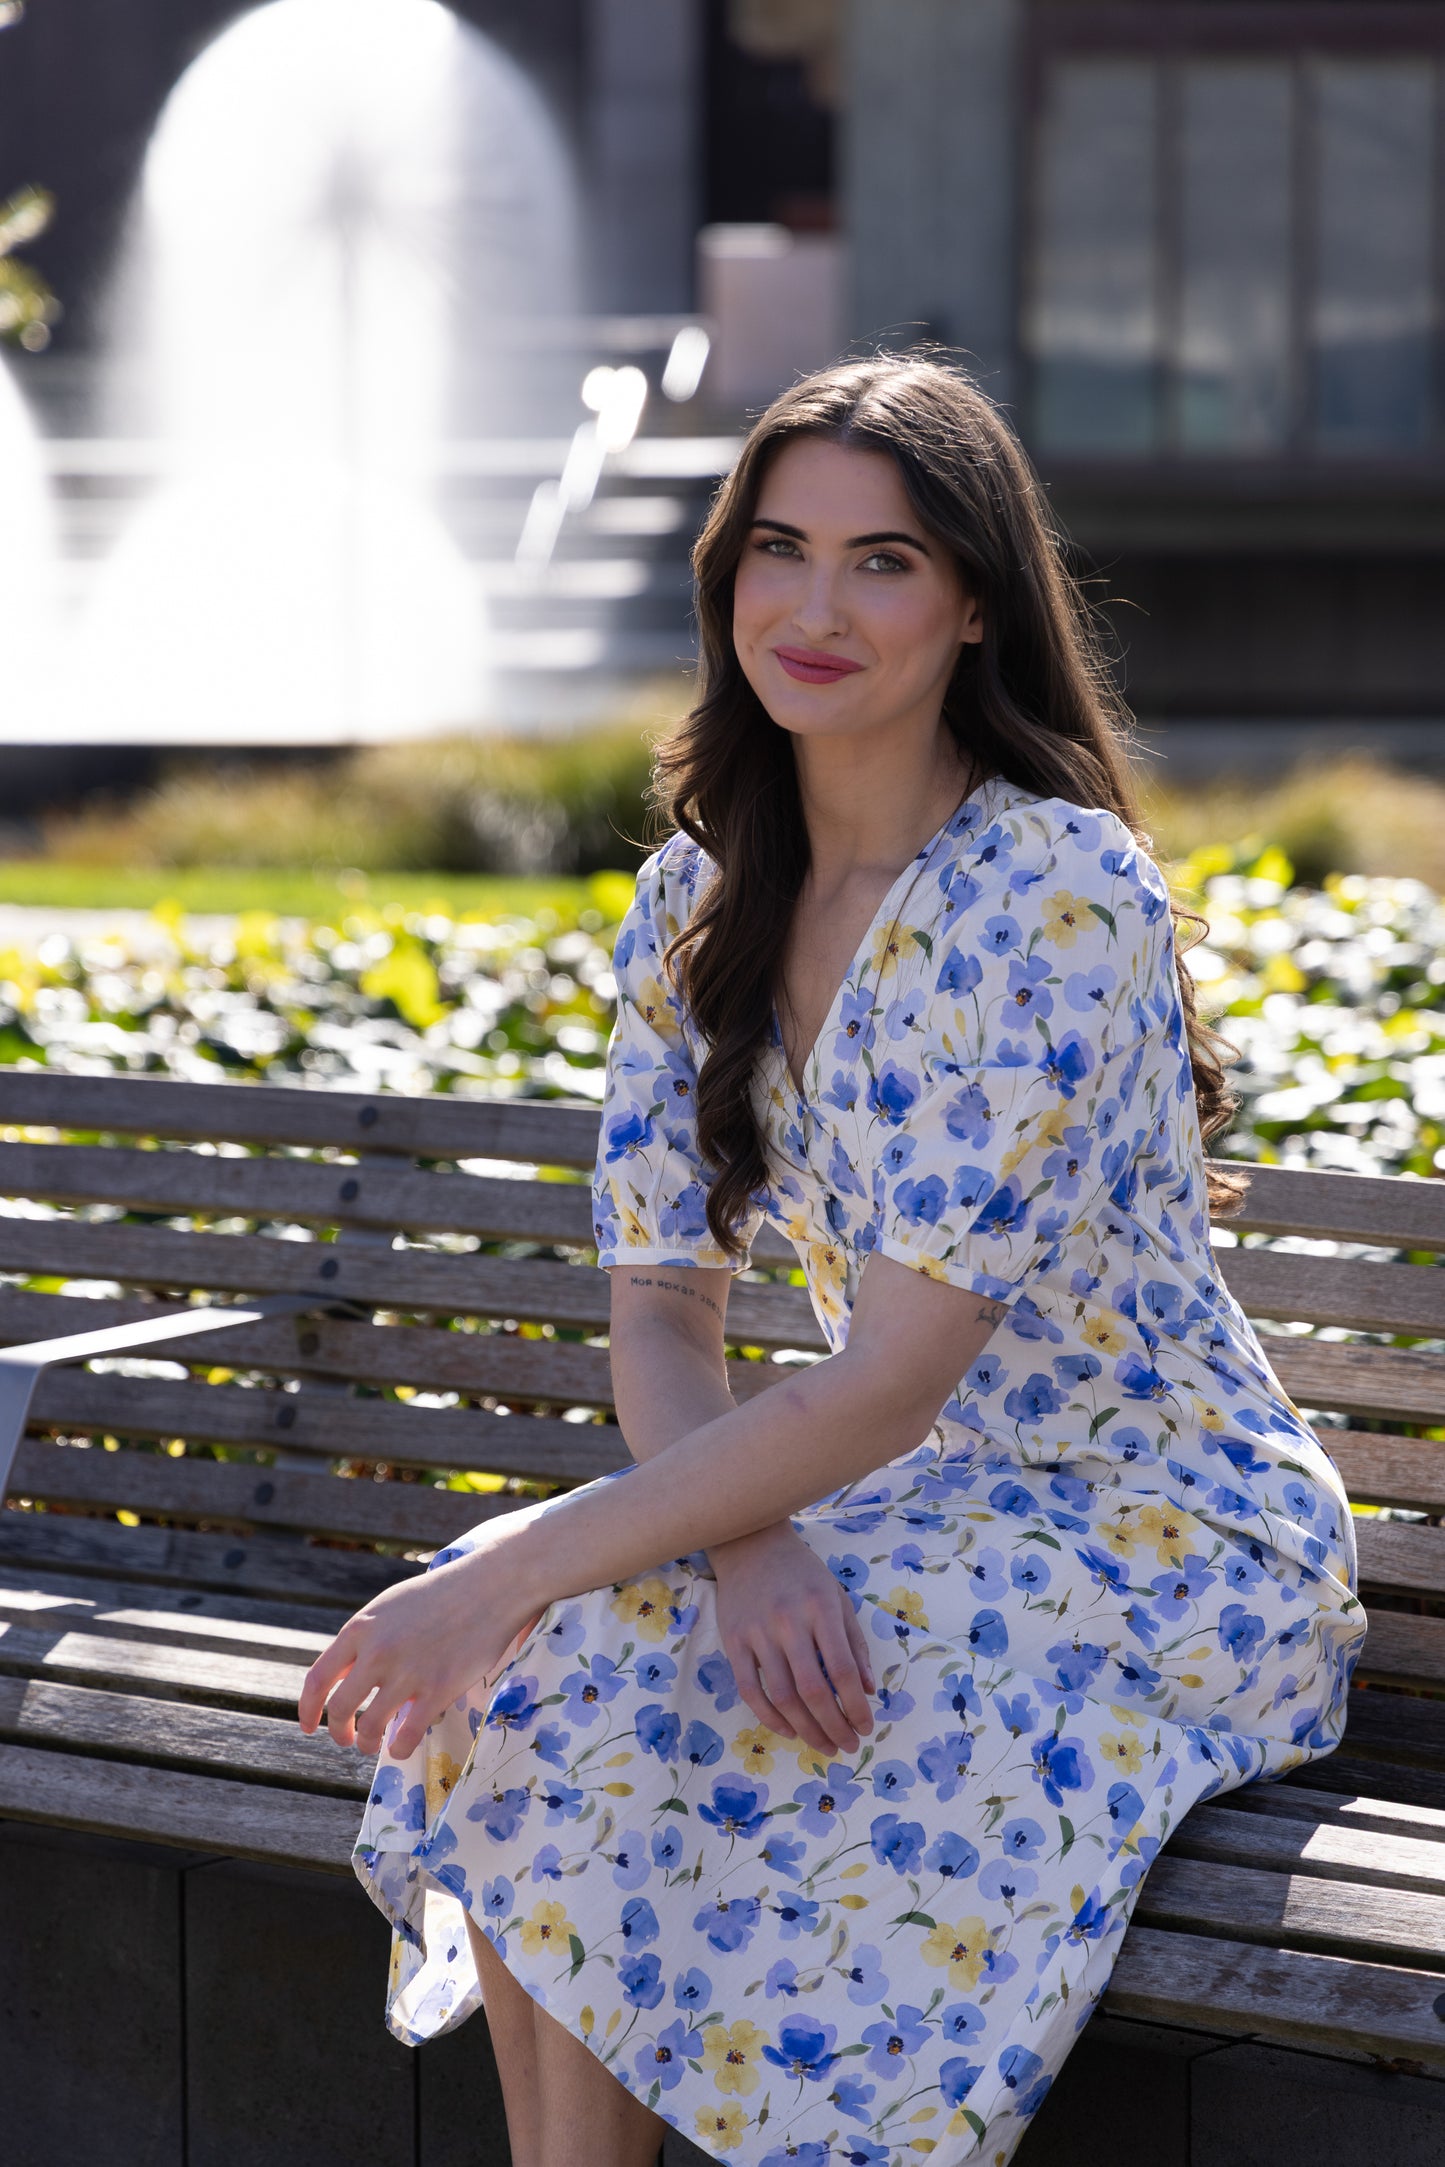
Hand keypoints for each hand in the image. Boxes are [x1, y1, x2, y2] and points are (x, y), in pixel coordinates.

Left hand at [297, 1525, 537, 1759]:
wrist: (489, 1586)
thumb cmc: (439, 1596)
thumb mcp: (389, 1608)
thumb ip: (363, 1640)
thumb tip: (340, 1677)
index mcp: (361, 1628)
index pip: (318, 1679)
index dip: (308, 1709)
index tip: (310, 1726)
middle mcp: (379, 1651)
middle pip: (340, 1709)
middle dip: (339, 1732)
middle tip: (347, 1739)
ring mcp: (408, 1671)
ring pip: (370, 1727)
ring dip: (367, 1744)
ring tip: (373, 1744)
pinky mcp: (439, 1688)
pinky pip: (407, 1736)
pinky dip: (399, 1749)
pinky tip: (401, 1746)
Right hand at [710, 1522, 874, 1755]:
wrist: (751, 1545)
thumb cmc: (802, 1574)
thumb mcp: (837, 1598)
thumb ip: (854, 1643)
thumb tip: (866, 1690)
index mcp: (821, 1609)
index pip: (842, 1670)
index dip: (856, 1706)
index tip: (866, 1727)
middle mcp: (789, 1622)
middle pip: (812, 1690)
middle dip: (834, 1726)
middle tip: (847, 1746)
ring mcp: (757, 1632)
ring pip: (782, 1696)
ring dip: (806, 1730)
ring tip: (824, 1745)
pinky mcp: (733, 1640)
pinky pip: (750, 1689)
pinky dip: (770, 1717)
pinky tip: (789, 1730)